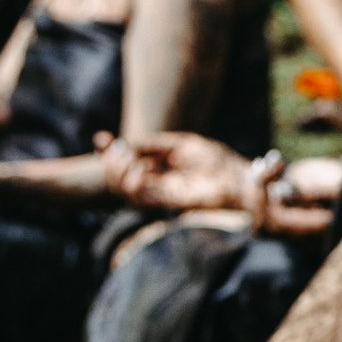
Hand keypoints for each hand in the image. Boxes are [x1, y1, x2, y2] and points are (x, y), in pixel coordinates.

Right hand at [99, 129, 260, 212]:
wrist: (241, 180)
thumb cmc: (217, 163)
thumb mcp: (181, 146)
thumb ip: (154, 145)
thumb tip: (127, 143)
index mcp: (157, 172)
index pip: (124, 166)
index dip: (108, 153)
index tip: (100, 137)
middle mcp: (155, 186)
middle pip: (119, 181)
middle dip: (110, 164)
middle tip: (116, 149)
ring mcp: (161, 196)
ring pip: (126, 191)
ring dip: (118, 173)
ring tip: (126, 159)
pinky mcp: (168, 204)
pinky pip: (141, 197)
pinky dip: (133, 182)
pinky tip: (138, 168)